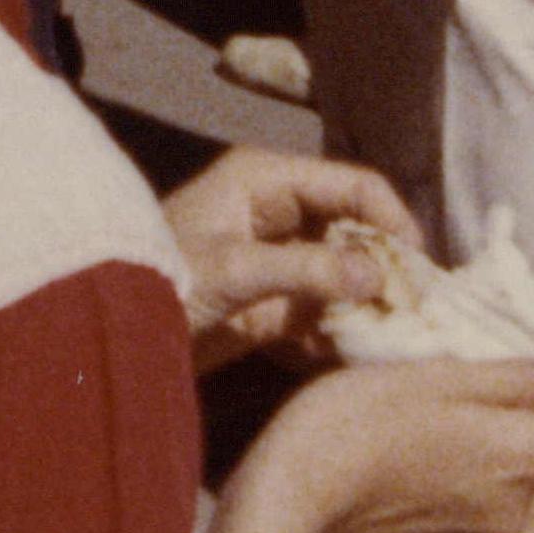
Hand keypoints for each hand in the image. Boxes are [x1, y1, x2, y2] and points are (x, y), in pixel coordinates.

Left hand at [160, 147, 417, 364]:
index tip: (420, 267)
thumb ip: (306, 270)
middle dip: (386, 267)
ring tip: (394, 335)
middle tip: (416, 310)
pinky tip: (350, 353)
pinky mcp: (271, 300)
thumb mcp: (235, 270)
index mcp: (266, 179)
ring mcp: (276, 255)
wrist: (113, 327)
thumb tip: (378, 275)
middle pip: (355, 229)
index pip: (352, 185)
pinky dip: (339, 330)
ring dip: (367, 304)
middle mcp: (277, 210)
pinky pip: (324, 309)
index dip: (392, 219)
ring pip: (345, 273)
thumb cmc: (161, 277)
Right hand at [205, 357, 533, 532]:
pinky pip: (471, 511)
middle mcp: (517, 508)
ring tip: (422, 418)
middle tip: (462, 388)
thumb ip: (511, 379)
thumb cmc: (360, 420)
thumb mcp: (434, 374)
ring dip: (484, 453)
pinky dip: (452, 483)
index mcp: (525, 459)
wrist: (294, 498)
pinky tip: (400, 460)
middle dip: (525, 428)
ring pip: (510, 486)